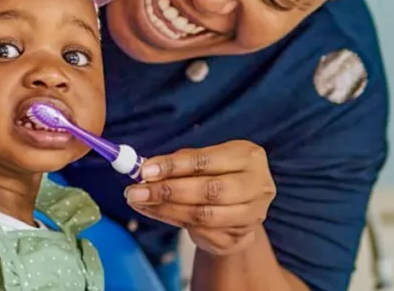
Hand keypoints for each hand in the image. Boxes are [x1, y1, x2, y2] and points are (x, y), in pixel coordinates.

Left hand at [124, 140, 275, 256]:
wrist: (239, 209)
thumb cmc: (218, 175)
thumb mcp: (204, 161)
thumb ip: (178, 163)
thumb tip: (144, 169)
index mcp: (248, 156)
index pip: (206, 161)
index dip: (174, 166)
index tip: (145, 171)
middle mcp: (257, 186)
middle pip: (209, 191)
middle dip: (167, 191)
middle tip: (135, 192)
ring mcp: (251, 215)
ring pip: (203, 215)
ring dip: (165, 209)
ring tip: (139, 202)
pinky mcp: (240, 237)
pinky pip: (200, 231)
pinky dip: (170, 220)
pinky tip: (153, 211)